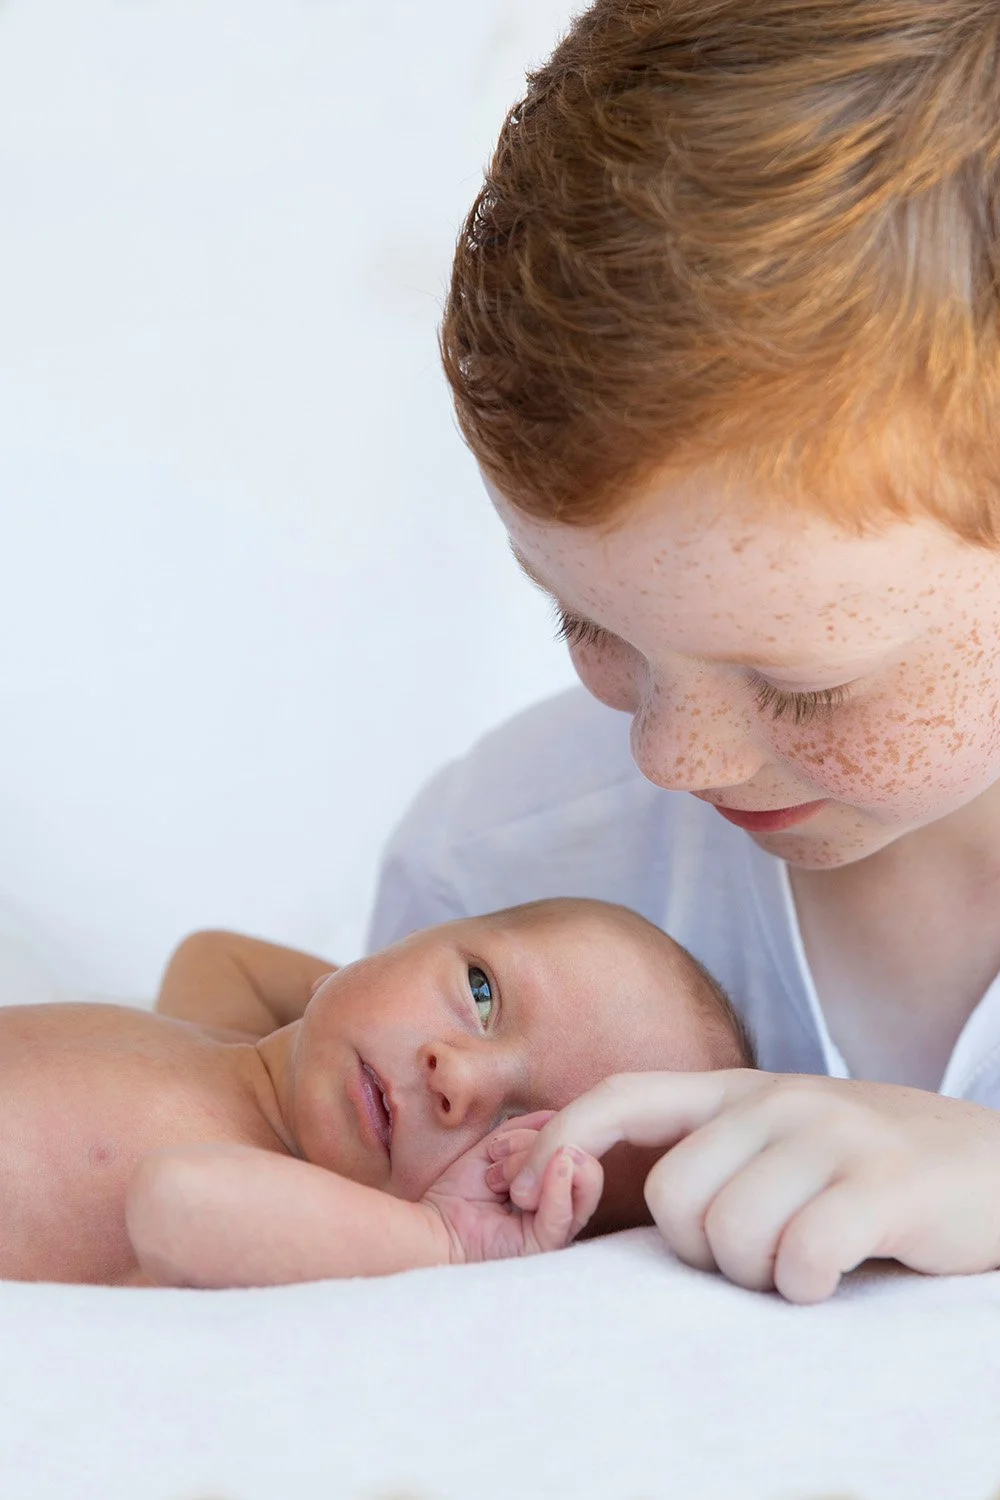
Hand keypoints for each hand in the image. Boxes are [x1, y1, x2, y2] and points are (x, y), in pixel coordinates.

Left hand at [421, 1111, 602, 1264]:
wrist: (432, 1226)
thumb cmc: (459, 1193)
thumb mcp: (495, 1151)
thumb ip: (524, 1133)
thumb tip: (555, 1113)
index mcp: (550, 1188)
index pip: (576, 1154)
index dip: (557, 1133)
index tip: (517, 1133)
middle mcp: (559, 1208)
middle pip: (585, 1168)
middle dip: (551, 1144)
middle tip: (509, 1151)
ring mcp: (555, 1228)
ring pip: (581, 1188)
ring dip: (549, 1161)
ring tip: (518, 1167)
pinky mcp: (543, 1246)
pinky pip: (562, 1215)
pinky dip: (561, 1185)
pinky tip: (558, 1163)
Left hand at [493, 1071, 999, 1302]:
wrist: (999, 1168)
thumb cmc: (871, 1169)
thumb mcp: (784, 1138)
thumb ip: (711, 1152)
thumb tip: (589, 1192)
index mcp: (743, 1089)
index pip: (626, 1093)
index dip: (564, 1139)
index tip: (525, 1191)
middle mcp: (780, 1099)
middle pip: (672, 1197)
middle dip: (702, 1251)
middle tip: (760, 1255)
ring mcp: (834, 1135)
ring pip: (732, 1235)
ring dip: (763, 1274)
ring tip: (808, 1258)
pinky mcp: (886, 1183)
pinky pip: (802, 1257)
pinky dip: (811, 1285)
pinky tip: (839, 1272)